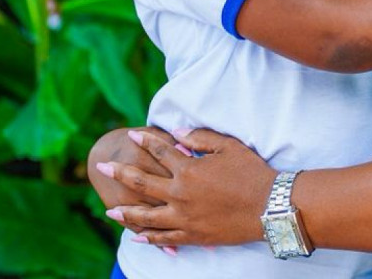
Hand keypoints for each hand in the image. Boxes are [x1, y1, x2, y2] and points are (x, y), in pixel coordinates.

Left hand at [102, 128, 276, 245]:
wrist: (270, 207)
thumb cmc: (252, 173)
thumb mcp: (229, 147)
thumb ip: (200, 138)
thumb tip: (176, 133)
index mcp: (188, 170)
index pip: (160, 151)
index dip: (144, 141)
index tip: (130, 135)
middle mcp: (180, 194)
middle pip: (142, 182)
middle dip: (119, 173)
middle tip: (102, 168)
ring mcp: (184, 218)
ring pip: (146, 216)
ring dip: (125, 212)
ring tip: (109, 210)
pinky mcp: (193, 236)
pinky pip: (164, 238)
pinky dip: (149, 237)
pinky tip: (136, 236)